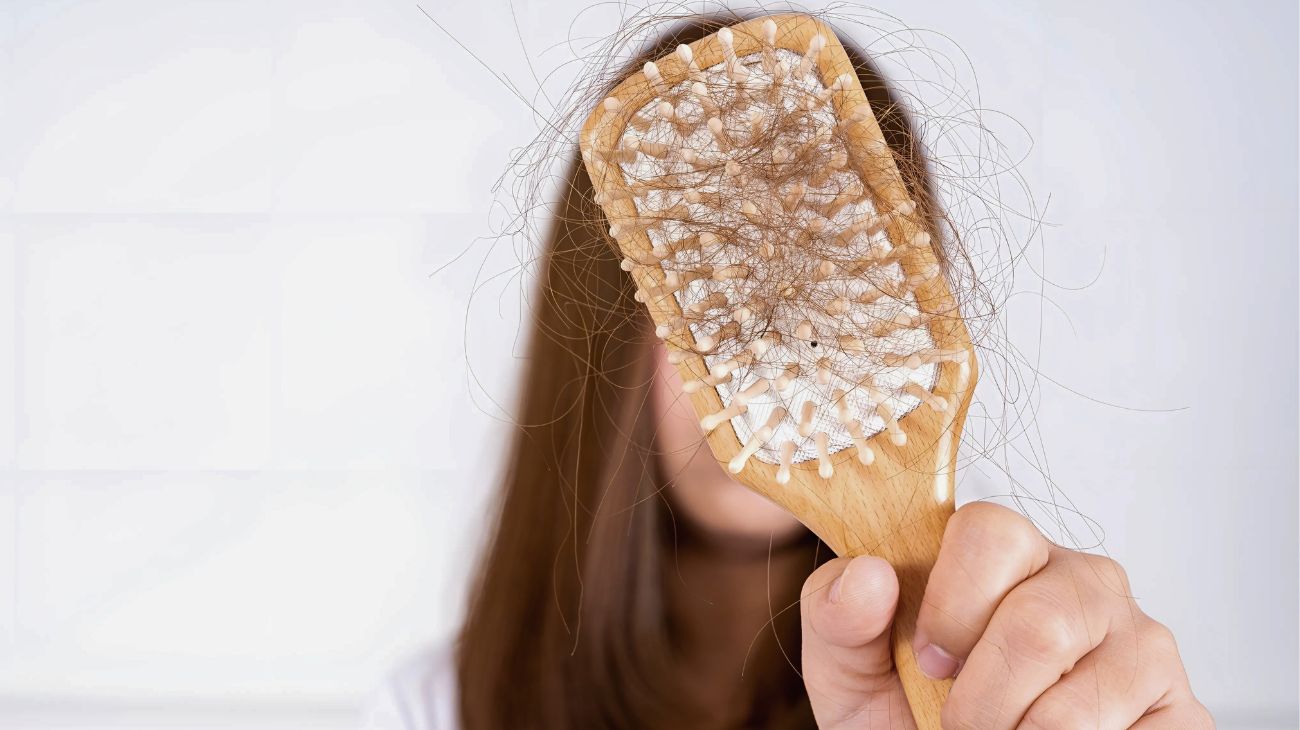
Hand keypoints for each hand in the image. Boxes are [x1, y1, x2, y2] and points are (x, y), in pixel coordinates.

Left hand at [800, 502, 1211, 728]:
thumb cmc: (905, 710)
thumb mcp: (850, 664)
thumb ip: (837, 612)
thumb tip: (871, 576)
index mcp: (1008, 552)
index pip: (991, 531)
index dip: (950, 604)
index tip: (926, 658)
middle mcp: (1085, 582)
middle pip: (1037, 624)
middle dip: (980, 699)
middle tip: (958, 726)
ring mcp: (1141, 643)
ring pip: (1077, 700)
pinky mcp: (1180, 711)